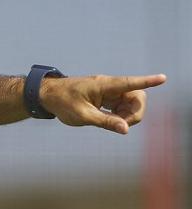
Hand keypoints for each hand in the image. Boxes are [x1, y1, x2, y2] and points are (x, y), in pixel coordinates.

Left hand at [41, 74, 165, 133]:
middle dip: (135, 113)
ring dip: (126, 115)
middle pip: (136, 97)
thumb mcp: (82, 115)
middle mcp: (109, 85)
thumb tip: (126, 129)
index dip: (148, 82)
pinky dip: (119, 114)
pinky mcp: (105, 97)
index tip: (162, 79)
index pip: (130, 83)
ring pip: (129, 103)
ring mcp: (108, 91)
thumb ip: (105, 122)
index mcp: (104, 85)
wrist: (46, 95)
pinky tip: (110, 120)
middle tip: (122, 126)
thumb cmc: (62, 102)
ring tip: (110, 123)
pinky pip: (121, 105)